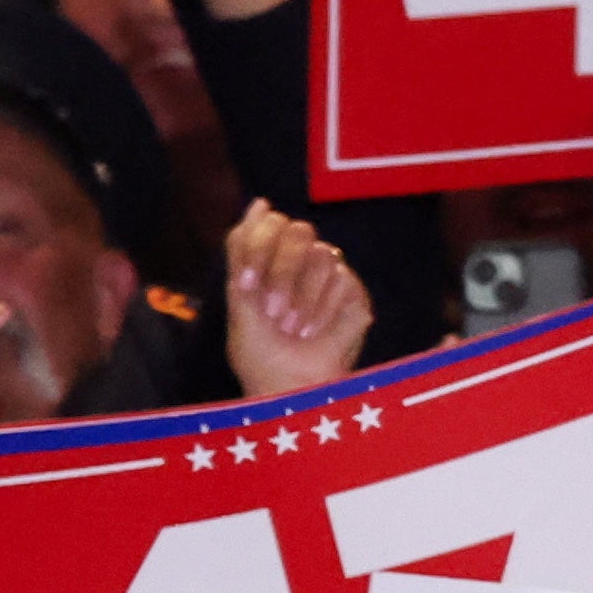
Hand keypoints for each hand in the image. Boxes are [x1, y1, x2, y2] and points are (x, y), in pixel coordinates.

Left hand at [224, 204, 371, 402]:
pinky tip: (315, 333)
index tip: (247, 282)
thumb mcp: (240, 304)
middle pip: (295, 230)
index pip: (264, 224)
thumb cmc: (261, 357)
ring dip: (302, 299)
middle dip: (281, 272)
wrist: (293, 390)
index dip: (257, 245)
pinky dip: (322, 310)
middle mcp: (296, 263)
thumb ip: (243, 253)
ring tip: (295, 331)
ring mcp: (326, 276)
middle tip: (274, 313)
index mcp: (265, 261)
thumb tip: (260, 202)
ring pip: (321, 254)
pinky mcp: (352, 293)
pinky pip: (341, 278)